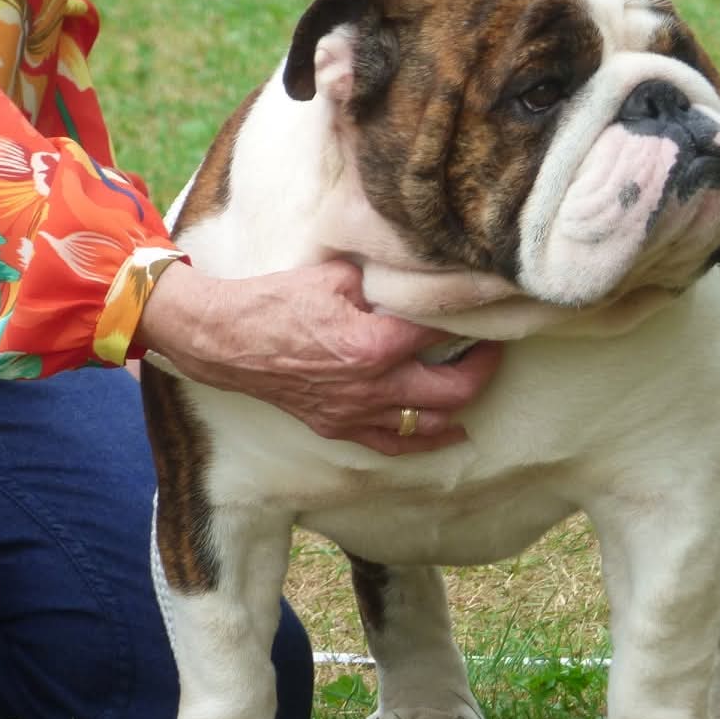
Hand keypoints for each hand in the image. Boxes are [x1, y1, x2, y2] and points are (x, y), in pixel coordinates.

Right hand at [134, 259, 501, 454]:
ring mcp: (357, 412)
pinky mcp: (339, 426)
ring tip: (472, 379)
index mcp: (376, 343)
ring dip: (460, 404)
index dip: (471, 316)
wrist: (227, 340)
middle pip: (455, 389)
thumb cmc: (277, 301)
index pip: (443, 332)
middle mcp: (373, 386)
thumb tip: (413, 274)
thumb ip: (380, 281)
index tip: (487, 305)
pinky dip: (426, 439)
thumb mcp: (334, 276)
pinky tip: (448, 430)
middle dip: (483, 367)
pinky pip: (394, 444)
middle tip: (492, 346)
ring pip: (432, 423)